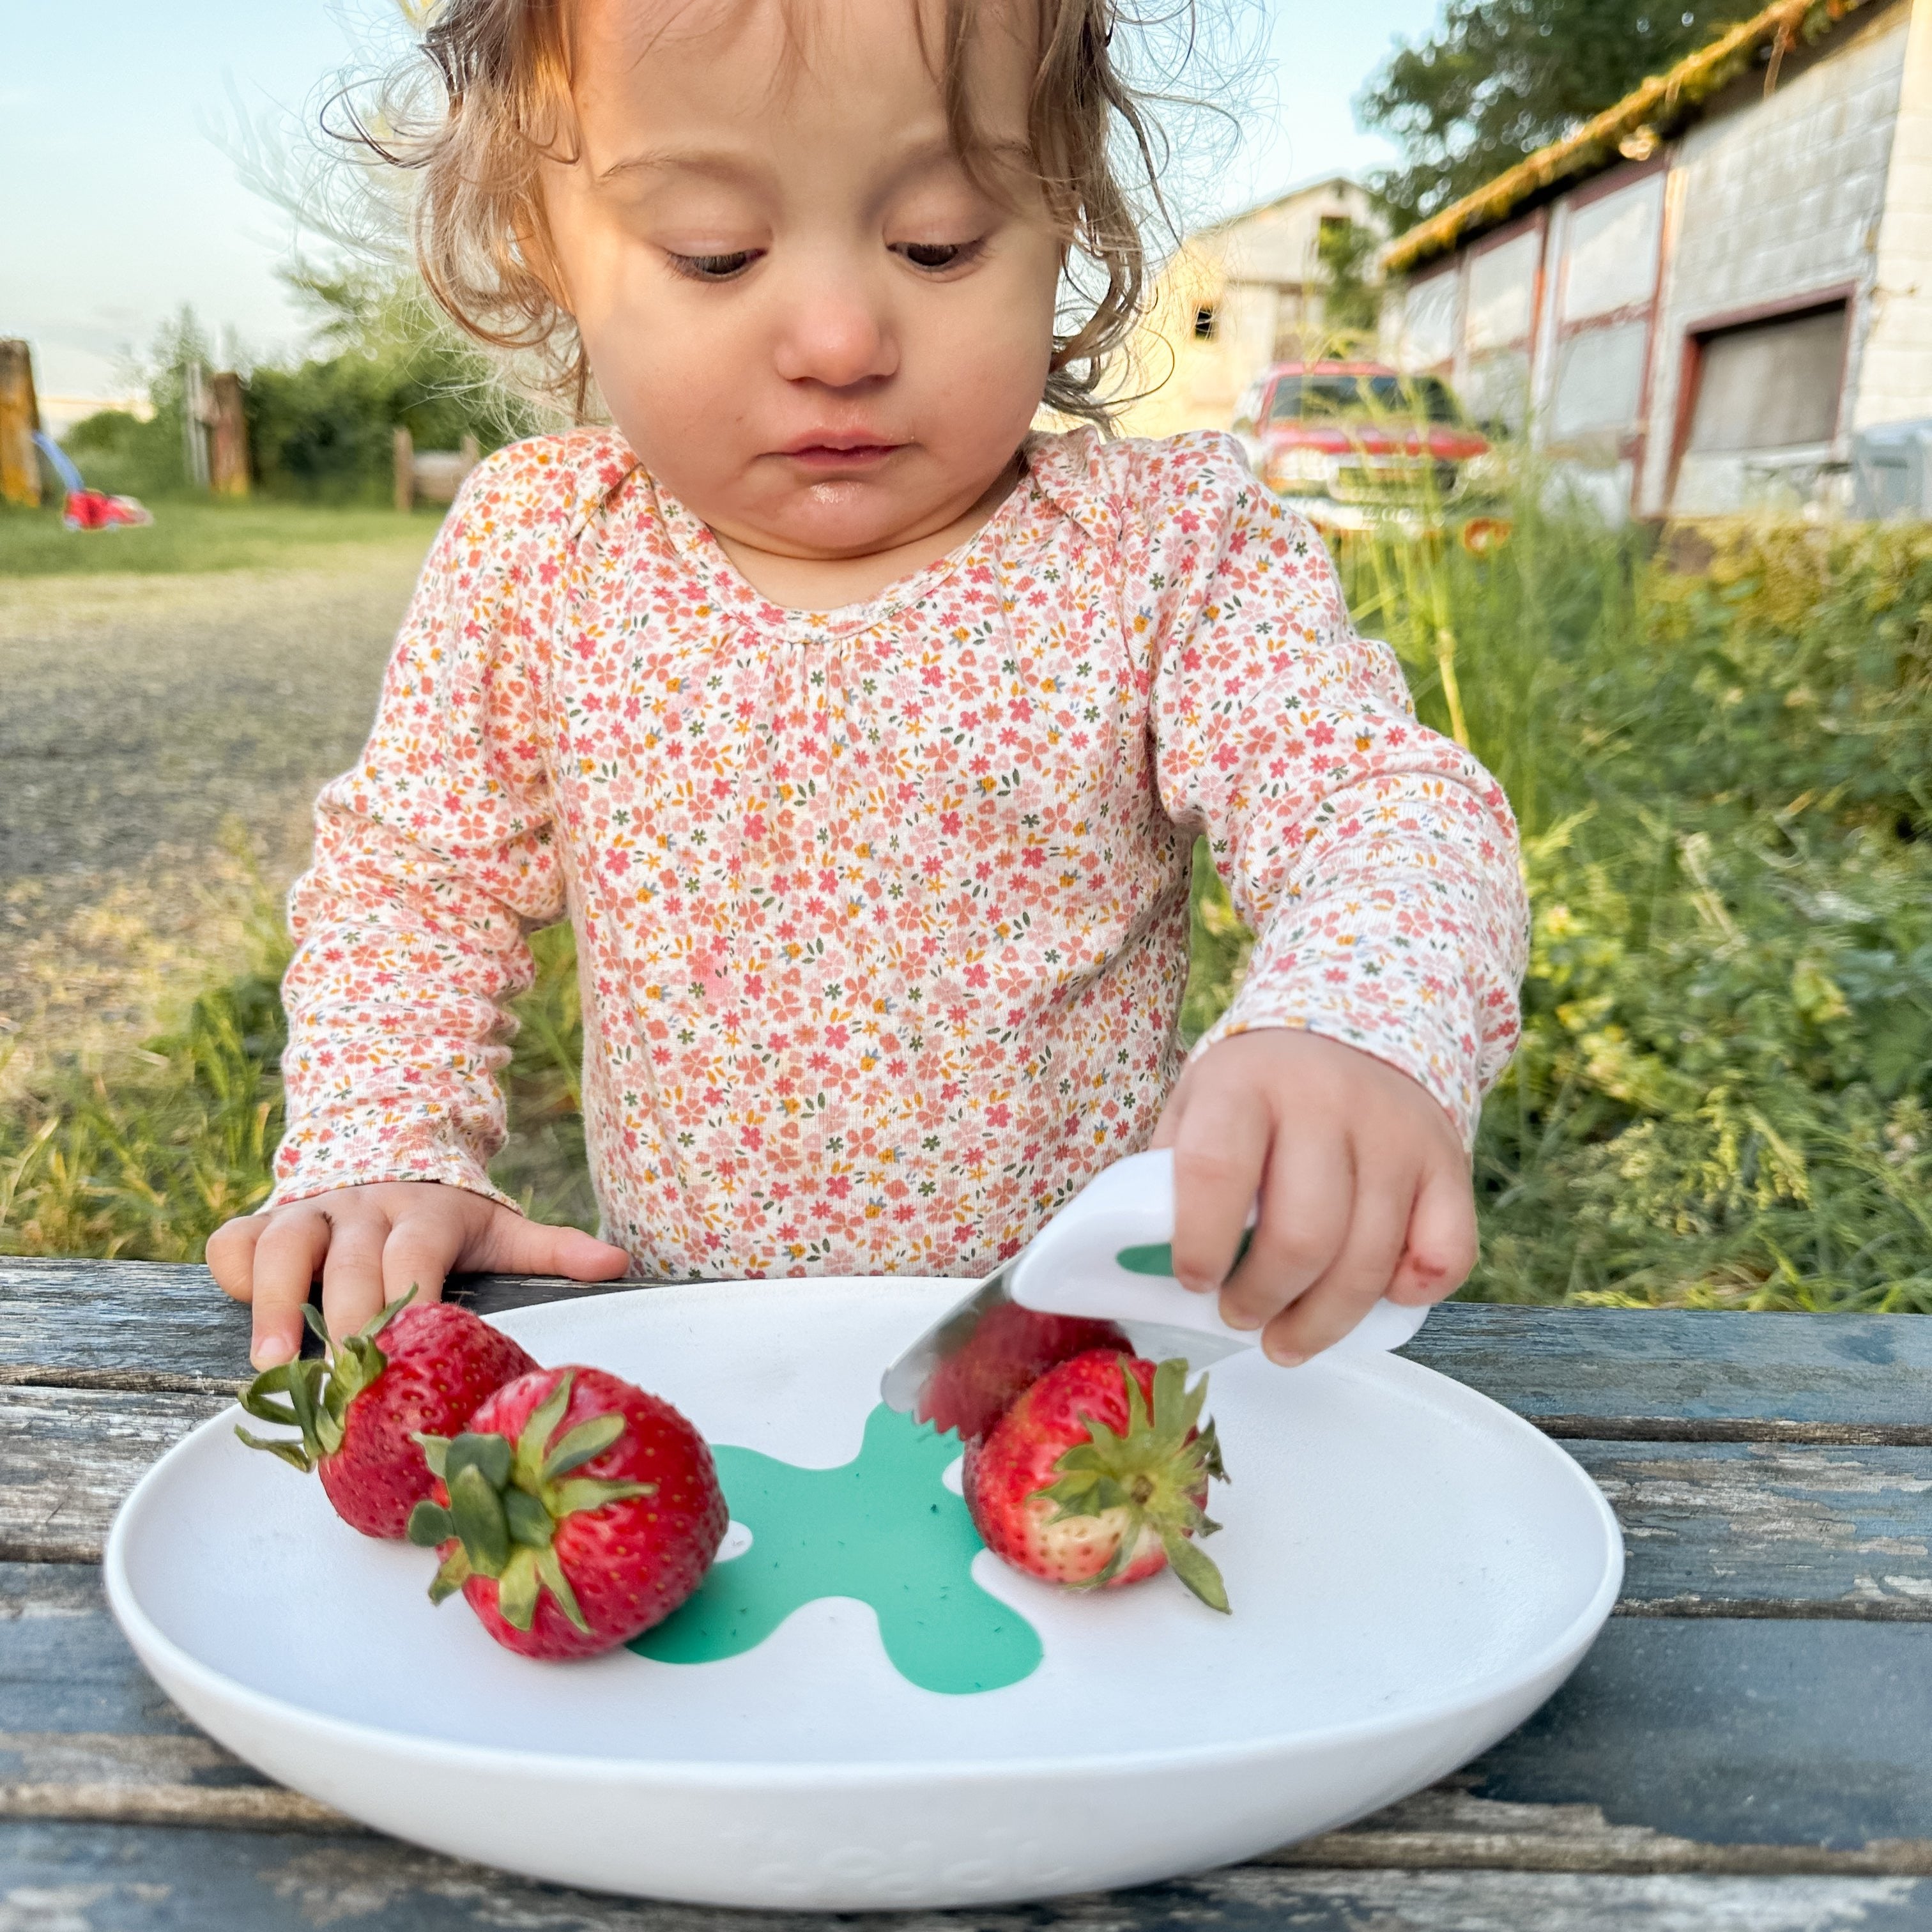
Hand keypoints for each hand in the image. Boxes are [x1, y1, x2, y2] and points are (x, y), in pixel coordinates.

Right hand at [207, 1182, 632, 1369]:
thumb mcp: (499, 1227)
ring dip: (272, 1304)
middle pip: (350, 1264)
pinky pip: (235, 1241)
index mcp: (426, 1215)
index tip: (411, 1349)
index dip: (411, 1299)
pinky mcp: (263, 1220)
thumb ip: (551, 1248)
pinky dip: (230, 1272)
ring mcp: (310, 1212)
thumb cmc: (444, 1217)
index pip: (417, 1256)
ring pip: (283, 1247)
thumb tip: (618, 1264)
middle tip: (344, 1383)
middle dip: (345, 1320)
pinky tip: (233, 1314)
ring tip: (271, 1365)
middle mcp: (364, 1209)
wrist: (383, 1147)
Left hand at [1151, 1029, 1476, 1364]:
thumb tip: (1149, 1264)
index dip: (1201, 1242)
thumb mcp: (1197, 1104)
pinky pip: (1445, 1254)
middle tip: (1240, 1316)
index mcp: (1245, 1083)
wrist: (1350, 1031)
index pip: (1216, 1170)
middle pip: (1303, 1235)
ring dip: (1323, 1321)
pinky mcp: (1448, 1162)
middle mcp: (1327, 1101)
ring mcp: (1396, 1132)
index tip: (1193, 1280)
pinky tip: (1377, 1297)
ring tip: (1287, 1337)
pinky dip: (1411, 1293)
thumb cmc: (1256, 1090)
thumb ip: (1173, 1173)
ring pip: (1369, 1261)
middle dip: (1263, 1298)